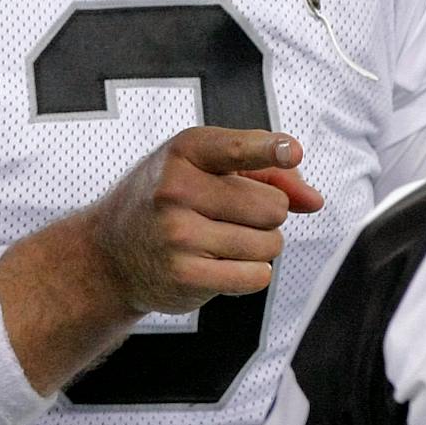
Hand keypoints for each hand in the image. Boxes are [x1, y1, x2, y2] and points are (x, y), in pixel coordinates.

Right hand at [85, 127, 324, 315]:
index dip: (269, 150)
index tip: (291, 152)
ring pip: (270, 243)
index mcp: (184, 151)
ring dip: (260, 246)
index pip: (236, 148)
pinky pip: (257, 276)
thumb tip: (314, 201)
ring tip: (223, 240)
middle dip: (268, 215)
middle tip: (233, 216)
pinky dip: (251, 273)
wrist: (111, 254)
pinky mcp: (186, 275)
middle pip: (272, 207)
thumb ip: (266, 175)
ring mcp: (178, 234)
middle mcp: (176, 189)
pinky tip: (222, 265)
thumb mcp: (207, 171)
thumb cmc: (170, 203)